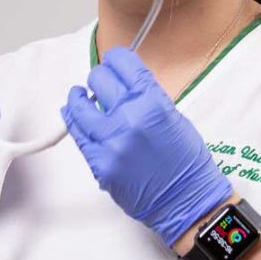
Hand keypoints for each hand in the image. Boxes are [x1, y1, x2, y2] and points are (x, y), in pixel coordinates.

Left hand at [60, 46, 232, 248]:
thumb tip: (123, 84)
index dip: (116, 58)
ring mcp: (111, 142)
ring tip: (80, 96)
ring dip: (79, 98)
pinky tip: (74, 113)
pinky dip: (73, 119)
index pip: (123, 63)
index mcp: (152, 102)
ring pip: (79, 105)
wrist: (187, 201)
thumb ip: (146, 98)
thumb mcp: (174, 117)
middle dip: (100, 78)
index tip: (114, 61)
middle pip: (98, 79)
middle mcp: (129, 118)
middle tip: (101, 83)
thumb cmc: (186, 163)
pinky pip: (77, 134)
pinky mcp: (99, 163)